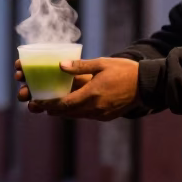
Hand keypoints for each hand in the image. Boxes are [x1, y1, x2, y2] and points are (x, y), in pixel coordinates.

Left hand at [14, 57, 139, 119]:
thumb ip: (80, 66)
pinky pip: (86, 115)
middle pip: (67, 112)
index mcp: (92, 95)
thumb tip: (59, 65)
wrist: (146, 85)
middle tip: (37, 104)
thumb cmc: (125, 70)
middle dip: (51, 109)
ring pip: (76, 115)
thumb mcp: (102, 64)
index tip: (35, 102)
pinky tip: (71, 105)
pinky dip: (76, 111)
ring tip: (50, 106)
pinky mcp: (106, 117)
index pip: (64, 104)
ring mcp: (101, 114)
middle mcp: (95, 108)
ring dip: (63, 111)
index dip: (48, 105)